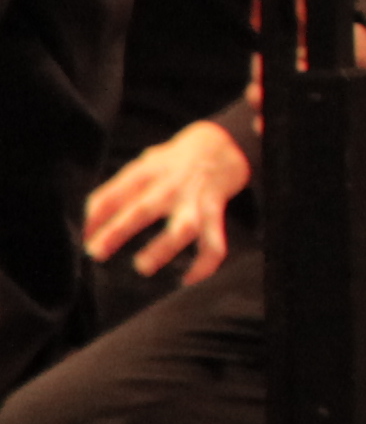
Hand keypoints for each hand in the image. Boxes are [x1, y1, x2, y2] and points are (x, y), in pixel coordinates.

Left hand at [80, 118, 248, 287]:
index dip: (94, 217)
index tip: (83, 238)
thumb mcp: (145, 163)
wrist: (222, 144)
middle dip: (119, 231)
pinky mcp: (215, 213)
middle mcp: (171, 187)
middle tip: (97, 252)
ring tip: (143, 266)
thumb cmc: (175, 160)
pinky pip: (214, 242)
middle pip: (143, 210)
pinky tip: (191, 279)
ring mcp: (195, 201)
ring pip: (182, 228)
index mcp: (148, 173)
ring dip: (163, 248)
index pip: (114, 194)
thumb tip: (91, 218)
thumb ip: (122, 187)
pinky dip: (205, 263)